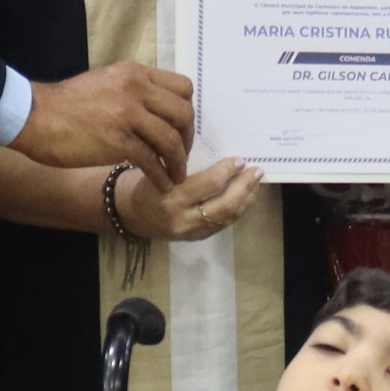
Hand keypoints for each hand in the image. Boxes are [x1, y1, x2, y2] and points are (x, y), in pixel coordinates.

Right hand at [11, 60, 192, 190]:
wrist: (33, 115)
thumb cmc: (66, 104)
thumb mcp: (105, 82)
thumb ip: (132, 90)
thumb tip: (155, 107)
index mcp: (134, 73)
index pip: (183, 87)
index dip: (187, 112)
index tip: (181, 129)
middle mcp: (135, 89)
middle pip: (183, 113)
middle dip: (188, 138)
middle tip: (181, 154)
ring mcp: (127, 114)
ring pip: (171, 139)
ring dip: (178, 161)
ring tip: (175, 175)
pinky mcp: (117, 141)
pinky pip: (151, 160)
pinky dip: (161, 175)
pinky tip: (161, 184)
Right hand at [119, 157, 259, 244]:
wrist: (134, 214)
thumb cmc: (148, 185)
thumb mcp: (161, 170)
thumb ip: (186, 165)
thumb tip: (221, 153)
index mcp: (171, 197)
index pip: (208, 184)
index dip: (228, 171)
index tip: (240, 160)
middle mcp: (183, 218)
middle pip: (224, 206)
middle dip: (244, 187)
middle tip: (256, 171)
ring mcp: (192, 231)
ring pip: (228, 217)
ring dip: (246, 199)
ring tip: (255, 182)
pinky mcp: (198, 238)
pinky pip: (224, 224)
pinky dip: (238, 209)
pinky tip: (245, 196)